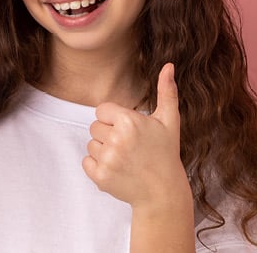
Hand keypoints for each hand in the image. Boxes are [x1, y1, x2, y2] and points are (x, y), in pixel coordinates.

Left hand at [83, 63, 190, 208]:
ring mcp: (107, 159)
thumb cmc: (166, 153)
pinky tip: (116, 168)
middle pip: (94, 127)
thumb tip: (168, 65)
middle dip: (108, 134)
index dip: (114, 120)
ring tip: (123, 158)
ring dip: (103, 150)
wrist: (162, 192)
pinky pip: (86, 162)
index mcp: (129, 121)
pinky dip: (97, 166)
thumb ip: (167, 91)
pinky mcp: (100, 176)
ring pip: (91, 144)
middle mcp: (116, 139)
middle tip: (128, 146)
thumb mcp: (170, 121)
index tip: (129, 130)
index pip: (101, 111)